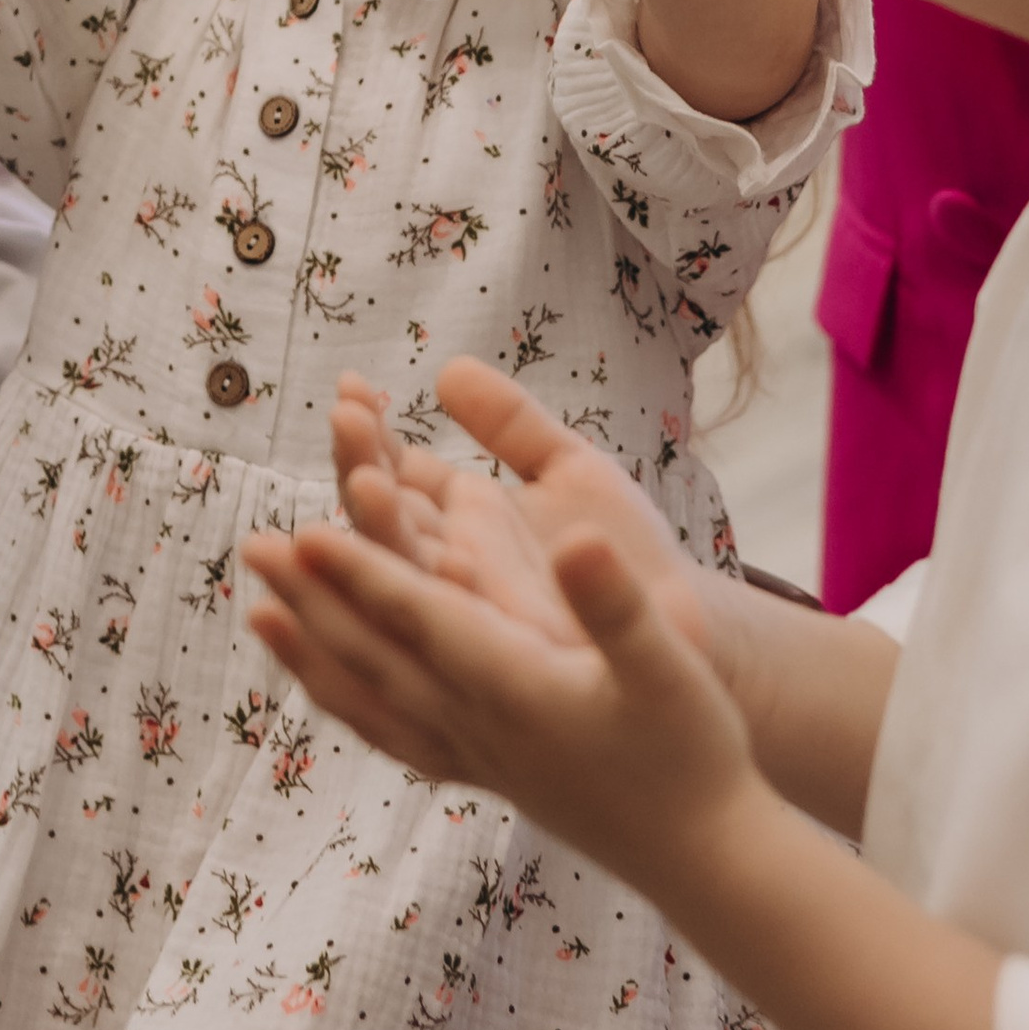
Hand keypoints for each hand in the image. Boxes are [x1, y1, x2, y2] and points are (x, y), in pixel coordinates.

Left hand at [241, 487, 766, 905]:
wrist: (705, 856)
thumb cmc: (694, 751)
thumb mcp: (670, 661)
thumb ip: (616, 603)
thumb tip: (576, 538)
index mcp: (517, 685)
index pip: (421, 621)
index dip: (361, 575)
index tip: (302, 531)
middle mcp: (482, 724)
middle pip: (377, 654)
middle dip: (313, 600)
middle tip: (251, 546)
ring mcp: (479, 756)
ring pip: (374, 699)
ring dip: (313, 653)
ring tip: (258, 615)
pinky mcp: (488, 774)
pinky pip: (397, 737)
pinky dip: (351, 707)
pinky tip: (326, 690)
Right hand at [331, 362, 723, 668]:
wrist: (681, 620)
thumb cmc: (619, 548)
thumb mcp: (565, 464)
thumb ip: (510, 422)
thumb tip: (447, 368)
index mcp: (456, 521)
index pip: (389, 474)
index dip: (366, 434)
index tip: (353, 387)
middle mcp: (450, 569)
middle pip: (382, 522)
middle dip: (360, 469)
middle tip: (347, 418)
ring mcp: (478, 617)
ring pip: (410, 578)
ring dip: (383, 532)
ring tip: (370, 482)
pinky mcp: (520, 661)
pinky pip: (477, 637)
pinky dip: (459, 601)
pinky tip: (451, 559)